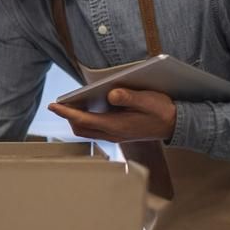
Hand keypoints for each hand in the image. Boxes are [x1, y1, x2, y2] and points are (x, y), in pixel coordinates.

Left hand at [47, 88, 176, 142]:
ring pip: (87, 130)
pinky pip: (96, 129)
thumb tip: (111, 94)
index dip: (66, 113)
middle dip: (68, 117)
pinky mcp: (119, 133)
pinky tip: (88, 109)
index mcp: (117, 126)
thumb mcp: (149, 99)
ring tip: (69, 105)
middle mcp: (113, 134)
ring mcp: (115, 135)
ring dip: (76, 120)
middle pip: (81, 128)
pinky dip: (86, 121)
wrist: (176, 125)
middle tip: (59, 103)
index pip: (84, 120)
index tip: (53, 105)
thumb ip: (130, 97)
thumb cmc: (163, 111)